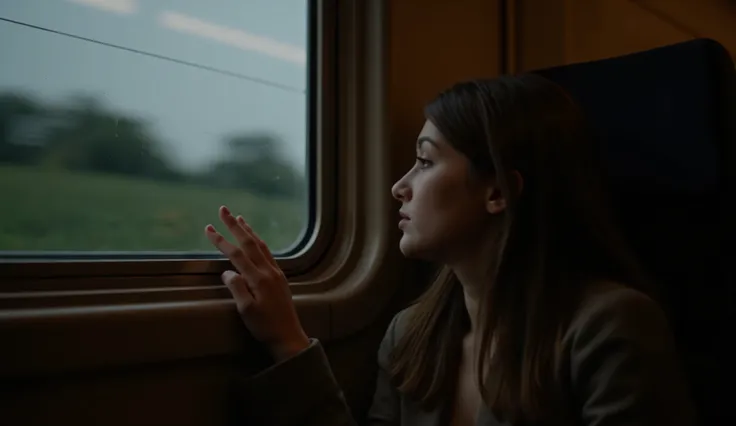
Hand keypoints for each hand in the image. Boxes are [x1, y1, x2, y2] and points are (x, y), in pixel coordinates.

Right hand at [205, 205, 309, 361]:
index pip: (236, 254)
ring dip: (249, 231)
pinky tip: (256, 240)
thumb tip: (227, 272)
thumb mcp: (246, 311)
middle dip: (234, 225)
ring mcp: (276, 273)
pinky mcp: (280, 278)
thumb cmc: (265, 327)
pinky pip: (268, 253)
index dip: (221, 240)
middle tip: (223, 209)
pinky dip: (259, 242)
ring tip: (239, 218)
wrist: (288, 336)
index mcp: (258, 279)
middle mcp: (269, 271)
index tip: (208, 228)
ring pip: (261, 245)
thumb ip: (237, 288)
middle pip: (250, 243)